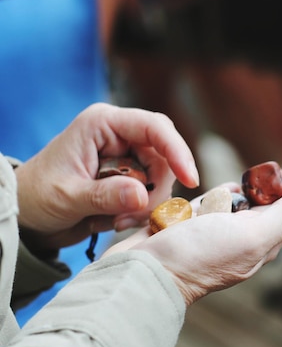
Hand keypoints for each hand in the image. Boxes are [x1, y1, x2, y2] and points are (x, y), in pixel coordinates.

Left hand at [15, 103, 198, 250]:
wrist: (26, 216)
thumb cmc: (37, 197)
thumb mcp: (68, 197)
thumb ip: (105, 196)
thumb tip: (142, 196)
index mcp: (102, 124)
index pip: (153, 127)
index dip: (176, 150)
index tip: (190, 179)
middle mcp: (119, 135)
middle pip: (164, 154)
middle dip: (159, 186)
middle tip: (140, 214)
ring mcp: (126, 156)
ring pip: (162, 176)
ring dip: (149, 203)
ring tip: (119, 222)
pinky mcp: (130, 176)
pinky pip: (153, 191)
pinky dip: (143, 210)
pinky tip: (118, 221)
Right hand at [104, 158, 281, 305]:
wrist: (142, 272)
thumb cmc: (197, 255)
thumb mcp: (250, 235)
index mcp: (262, 240)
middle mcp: (243, 237)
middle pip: (272, 203)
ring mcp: (217, 230)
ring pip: (245, 203)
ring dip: (260, 185)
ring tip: (273, 171)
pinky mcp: (192, 224)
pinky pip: (216, 204)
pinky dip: (228, 192)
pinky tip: (235, 185)